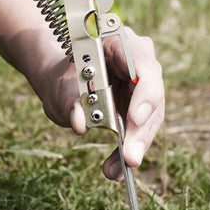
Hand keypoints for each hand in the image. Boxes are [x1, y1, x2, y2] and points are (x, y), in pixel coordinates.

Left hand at [38, 27, 163, 180]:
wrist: (62, 83)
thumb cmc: (62, 79)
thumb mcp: (58, 87)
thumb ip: (69, 100)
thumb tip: (80, 123)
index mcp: (118, 40)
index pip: (142, 62)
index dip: (144, 90)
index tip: (135, 117)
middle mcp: (137, 59)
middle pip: (151, 91)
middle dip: (141, 128)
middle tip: (130, 158)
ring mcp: (142, 82)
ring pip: (150, 113)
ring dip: (136, 143)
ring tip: (115, 170)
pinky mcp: (141, 103)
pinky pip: (142, 126)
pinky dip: (130, 147)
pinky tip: (117, 168)